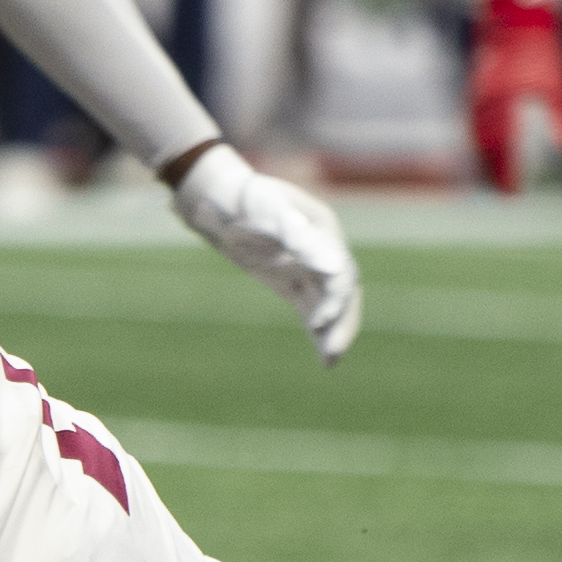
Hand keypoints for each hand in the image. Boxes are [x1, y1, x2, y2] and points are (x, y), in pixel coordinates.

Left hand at [171, 145, 362, 364]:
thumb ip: (296, 235)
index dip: (334, 297)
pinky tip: (323, 358)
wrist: (220, 199)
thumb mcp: (266, 209)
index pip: (340, 269)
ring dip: (332, 332)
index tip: (319, 322)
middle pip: (341, 291)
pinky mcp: (294, 282)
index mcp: (323, 229)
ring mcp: (308, 266)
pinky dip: (318, 332)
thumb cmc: (243, 198)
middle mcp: (323, 249)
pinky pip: (311, 309)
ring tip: (329, 362)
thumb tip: (329, 267)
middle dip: (341, 322)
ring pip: (328, 304)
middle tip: (333, 354)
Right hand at [467, 0, 561, 193]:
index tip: (512, 193)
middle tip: (500, 190)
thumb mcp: (559, 84)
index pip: (501, 148)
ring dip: (483, 157)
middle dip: (491, 171)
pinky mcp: (477, 83)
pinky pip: (474, 119)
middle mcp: (485, 99)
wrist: (516, 11)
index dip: (506, 173)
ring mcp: (477, 90)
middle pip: (484, 145)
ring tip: (491, 175)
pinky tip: (484, 147)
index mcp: (503, 102)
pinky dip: (478, 138)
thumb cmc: (541, 45)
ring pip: (476, 133)